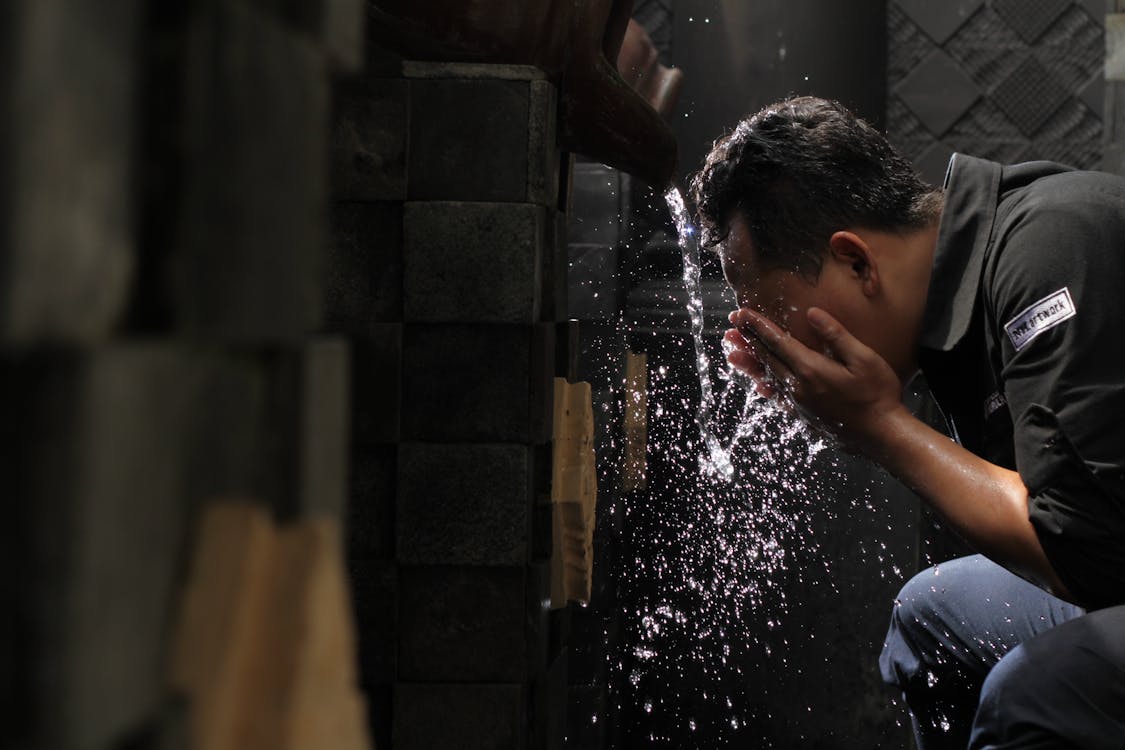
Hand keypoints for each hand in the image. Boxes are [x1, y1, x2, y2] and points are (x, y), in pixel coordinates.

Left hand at [725, 307, 905, 450]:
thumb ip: (835, 335)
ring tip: (732, 354)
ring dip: (749, 363)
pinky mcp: (803, 415)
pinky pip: (778, 397)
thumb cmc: (878, 395)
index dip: (757, 326)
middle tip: (729, 328)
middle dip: (747, 341)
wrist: (882, 436)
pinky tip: (758, 383)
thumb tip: (812, 313)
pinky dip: (765, 386)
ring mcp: (798, 403)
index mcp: (811, 369)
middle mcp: (798, 387)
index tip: (740, 313)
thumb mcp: (863, 358)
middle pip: (765, 358)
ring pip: (767, 378)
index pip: (776, 341)